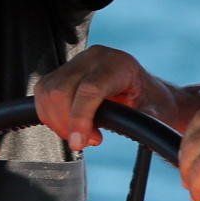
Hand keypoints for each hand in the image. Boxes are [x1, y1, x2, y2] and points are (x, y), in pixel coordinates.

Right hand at [34, 45, 186, 150]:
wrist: (150, 95)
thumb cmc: (155, 104)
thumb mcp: (156, 115)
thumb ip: (143, 122)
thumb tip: (132, 133)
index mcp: (119, 64)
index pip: (89, 88)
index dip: (79, 118)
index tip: (80, 143)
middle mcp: (95, 57)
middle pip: (62, 90)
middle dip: (67, 123)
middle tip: (85, 141)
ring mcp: (78, 61)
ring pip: (48, 91)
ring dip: (57, 121)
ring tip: (80, 135)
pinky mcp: (65, 71)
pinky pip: (44, 92)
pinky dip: (50, 115)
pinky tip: (68, 126)